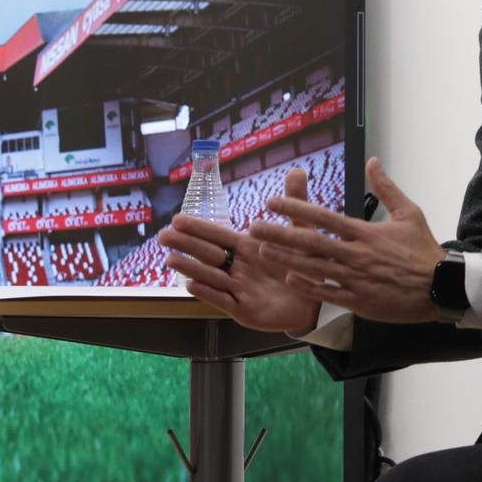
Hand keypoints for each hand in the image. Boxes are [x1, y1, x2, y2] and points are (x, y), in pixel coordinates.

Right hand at [160, 165, 327, 334]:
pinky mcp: (245, 311)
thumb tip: (296, 170)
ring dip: (191, 268)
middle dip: (186, 245)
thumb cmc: (306, 266)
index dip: (198, 228)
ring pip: (211, 277)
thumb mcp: (302, 233)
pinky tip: (191, 285)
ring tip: (170, 259)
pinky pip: (223, 301)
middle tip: (162, 236)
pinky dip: (208, 294)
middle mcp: (239, 268)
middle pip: (208, 254)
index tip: (177, 218)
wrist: (319, 302)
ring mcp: (239, 290)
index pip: (218, 235)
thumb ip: (295, 204)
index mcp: (248, 248)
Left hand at [251, 156, 446, 323]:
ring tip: (261, 252)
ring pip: (313, 268)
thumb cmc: (424, 250)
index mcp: (364, 232)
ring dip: (285, 259)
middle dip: (279, 233)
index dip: (296, 208)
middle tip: (254, 227)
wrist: (441, 286)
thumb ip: (387, 186)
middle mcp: (355, 254)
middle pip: (310, 241)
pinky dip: (307, 286)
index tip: (273, 201)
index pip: (323, 217)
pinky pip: (328, 293)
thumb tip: (372, 161)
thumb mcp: (409, 212)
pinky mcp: (359, 301)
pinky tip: (288, 279)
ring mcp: (355, 279)